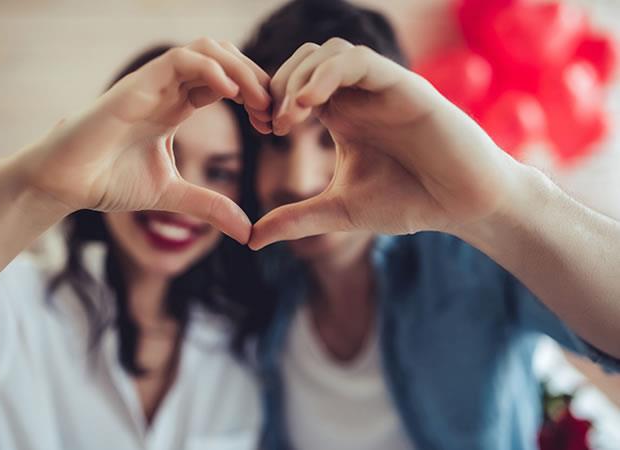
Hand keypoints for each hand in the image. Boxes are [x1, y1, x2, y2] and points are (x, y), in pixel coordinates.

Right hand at [17, 38, 271, 243]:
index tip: (272, 125)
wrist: (64, 185)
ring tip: (258, 102)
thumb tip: (247, 232)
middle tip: (273, 112)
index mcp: (175, 106)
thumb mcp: (172, 195)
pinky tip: (232, 94)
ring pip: (206, 49)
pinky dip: (212, 70)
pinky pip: (181, 60)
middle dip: (255, 79)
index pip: (226, 83)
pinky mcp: (137, 85)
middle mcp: (167, 89)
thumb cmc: (108, 183)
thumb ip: (210, 206)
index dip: (254, 97)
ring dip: (240, 70)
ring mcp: (152, 83)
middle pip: (223, 59)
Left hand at [249, 38, 522, 249]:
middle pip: (303, 60)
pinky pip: (358, 61)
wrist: (462, 204)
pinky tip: (309, 104)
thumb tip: (249, 240)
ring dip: (298, 77)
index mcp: (341, 115)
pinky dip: (327, 74)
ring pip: (327, 52)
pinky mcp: (403, 85)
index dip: (270, 98)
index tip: (260, 129)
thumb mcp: (339, 212)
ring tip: (286, 118)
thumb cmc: (408, 202)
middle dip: (277, 84)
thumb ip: (296, 219)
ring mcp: (380, 87)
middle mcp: (358, 95)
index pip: (294, 85)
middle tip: (268, 123)